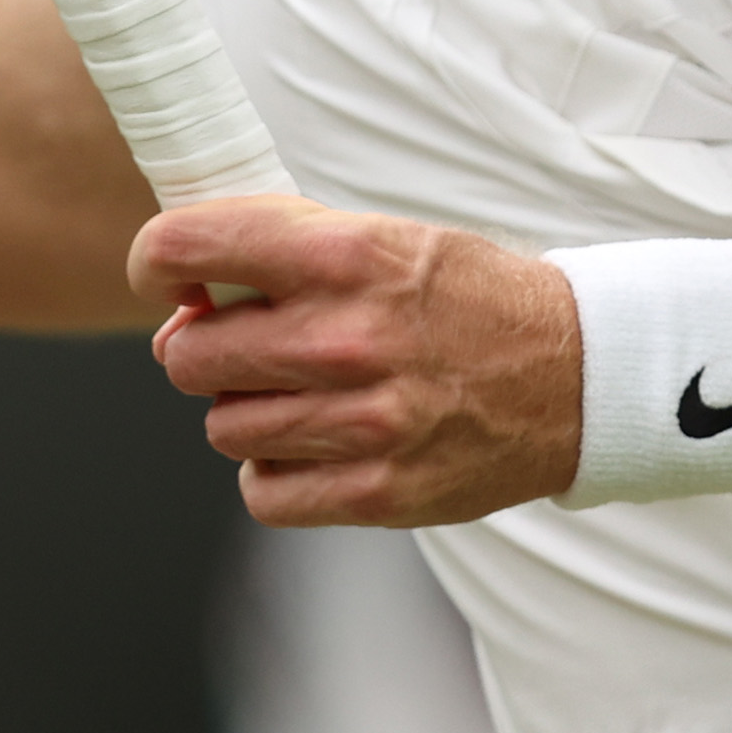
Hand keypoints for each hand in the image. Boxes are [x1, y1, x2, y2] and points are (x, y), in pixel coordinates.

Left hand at [137, 198, 585, 526]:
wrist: (576, 375)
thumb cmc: (466, 300)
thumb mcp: (386, 238)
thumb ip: (283, 251)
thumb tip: (180, 299)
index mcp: (348, 255)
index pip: (190, 246)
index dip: (156, 259)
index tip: (164, 273)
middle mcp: (348, 338)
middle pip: (188, 356)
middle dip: (202, 347)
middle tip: (249, 344)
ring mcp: (363, 423)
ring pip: (223, 428)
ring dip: (248, 411)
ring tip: (305, 393)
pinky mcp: (377, 493)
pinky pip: (263, 494)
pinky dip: (276, 473)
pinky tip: (318, 444)